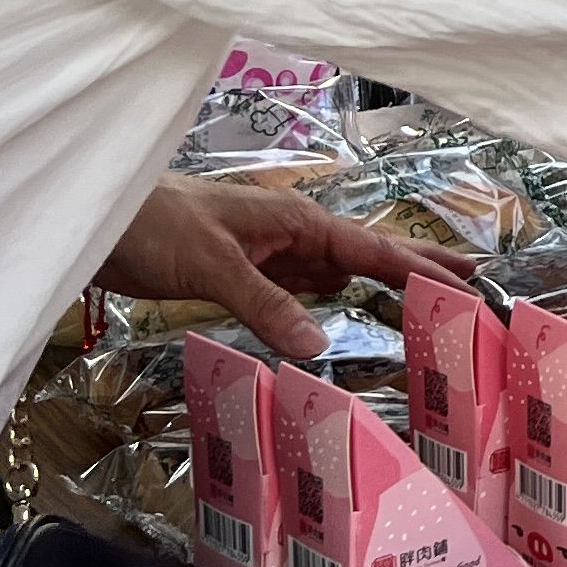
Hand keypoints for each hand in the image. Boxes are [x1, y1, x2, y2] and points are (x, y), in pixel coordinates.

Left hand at [99, 175, 458, 358]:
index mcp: (297, 221)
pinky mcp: (246, 272)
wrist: (97, 219)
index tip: (467, 280)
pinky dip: (328, 300)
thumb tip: (321, 347)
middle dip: (416, 265)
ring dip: (377, 283)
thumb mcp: (214, 267)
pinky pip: (301, 287)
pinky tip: (339, 312)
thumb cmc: (155, 226)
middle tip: (469, 282)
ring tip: (421, 300)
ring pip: (337, 271)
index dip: (420, 267)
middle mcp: (293, 234)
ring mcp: (271, 252)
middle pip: (368, 252)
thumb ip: (268, 305)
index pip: (372, 248)